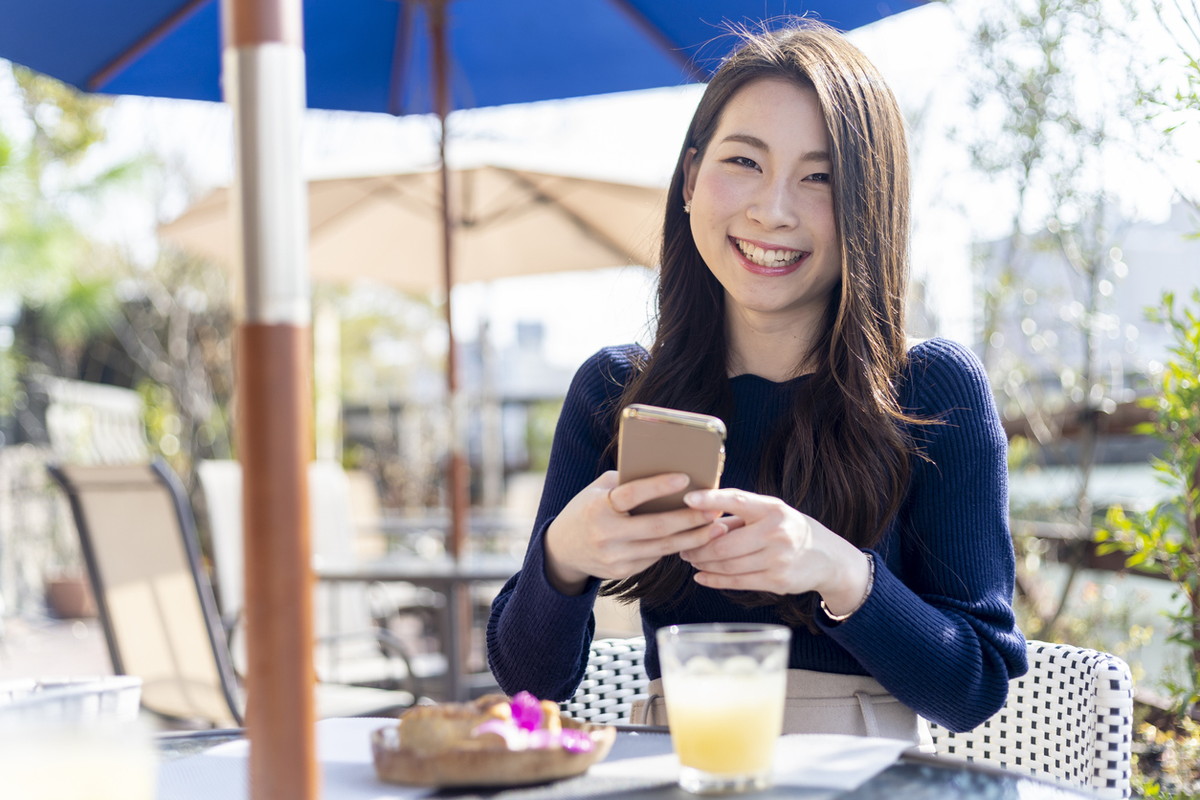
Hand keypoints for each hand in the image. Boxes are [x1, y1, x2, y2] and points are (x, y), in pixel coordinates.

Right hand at [543, 471, 725, 594]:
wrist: (563, 551)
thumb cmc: (587, 510)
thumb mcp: (598, 491)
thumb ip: (625, 482)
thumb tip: (664, 472)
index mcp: (599, 508)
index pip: (632, 495)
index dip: (659, 486)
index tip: (685, 478)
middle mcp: (606, 535)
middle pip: (657, 527)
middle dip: (690, 519)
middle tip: (714, 509)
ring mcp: (614, 558)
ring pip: (662, 547)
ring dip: (693, 537)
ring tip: (717, 527)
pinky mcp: (622, 572)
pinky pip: (655, 557)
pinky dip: (677, 547)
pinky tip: (697, 539)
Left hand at [678, 489, 869, 609]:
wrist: (828, 558)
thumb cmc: (789, 529)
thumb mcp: (772, 512)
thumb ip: (740, 514)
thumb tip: (700, 515)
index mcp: (773, 509)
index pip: (738, 500)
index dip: (711, 500)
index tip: (688, 498)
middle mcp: (777, 533)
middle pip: (724, 543)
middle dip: (699, 547)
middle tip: (683, 546)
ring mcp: (778, 559)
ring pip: (728, 565)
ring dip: (704, 563)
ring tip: (692, 559)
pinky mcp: (777, 582)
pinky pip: (737, 582)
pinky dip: (714, 580)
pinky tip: (701, 576)